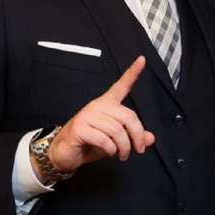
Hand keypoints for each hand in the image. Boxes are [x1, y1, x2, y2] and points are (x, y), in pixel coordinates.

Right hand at [38, 56, 153, 176]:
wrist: (64, 154)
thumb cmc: (90, 144)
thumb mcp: (116, 141)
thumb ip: (133, 137)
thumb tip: (150, 138)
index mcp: (107, 104)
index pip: (121, 86)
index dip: (132, 73)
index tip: (142, 59)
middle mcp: (98, 105)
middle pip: (127, 116)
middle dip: (137, 135)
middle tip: (138, 149)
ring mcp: (87, 115)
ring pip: (116, 130)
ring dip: (123, 146)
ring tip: (122, 155)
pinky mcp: (79, 127)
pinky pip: (103, 138)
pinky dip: (110, 149)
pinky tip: (109, 152)